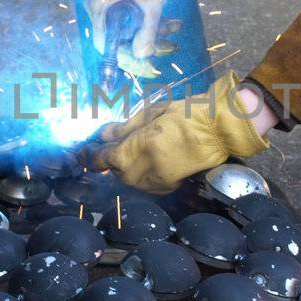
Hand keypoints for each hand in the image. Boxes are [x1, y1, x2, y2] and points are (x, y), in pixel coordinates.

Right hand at [83, 0, 169, 61]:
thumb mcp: (152, 0)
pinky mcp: (113, 3)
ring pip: (126, 29)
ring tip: (175, 26)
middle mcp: (96, 8)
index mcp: (99, 6)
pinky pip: (127, 19)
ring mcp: (103, 6)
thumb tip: (143, 56)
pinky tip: (170, 22)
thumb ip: (148, 29)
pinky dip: (147, 21)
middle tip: (171, 44)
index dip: (124, 55)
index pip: (104, 43)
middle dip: (147, 41)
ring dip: (152, 31)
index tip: (146, 62)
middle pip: (118, 37)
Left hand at [88, 72, 269, 193]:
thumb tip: (103, 136)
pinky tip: (149, 161)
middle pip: (116, 171)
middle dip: (112, 160)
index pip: (102, 159)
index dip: (89, 156)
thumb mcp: (150, 113)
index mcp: (135, 150)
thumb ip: (124, 128)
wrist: (218, 131)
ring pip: (130, 180)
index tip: (82, 152)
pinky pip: (146, 184)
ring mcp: (156, 182)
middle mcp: (142, 172)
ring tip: (135, 152)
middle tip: (113, 146)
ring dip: (126, 168)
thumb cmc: (184, 114)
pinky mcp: (168, 187)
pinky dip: (142, 174)